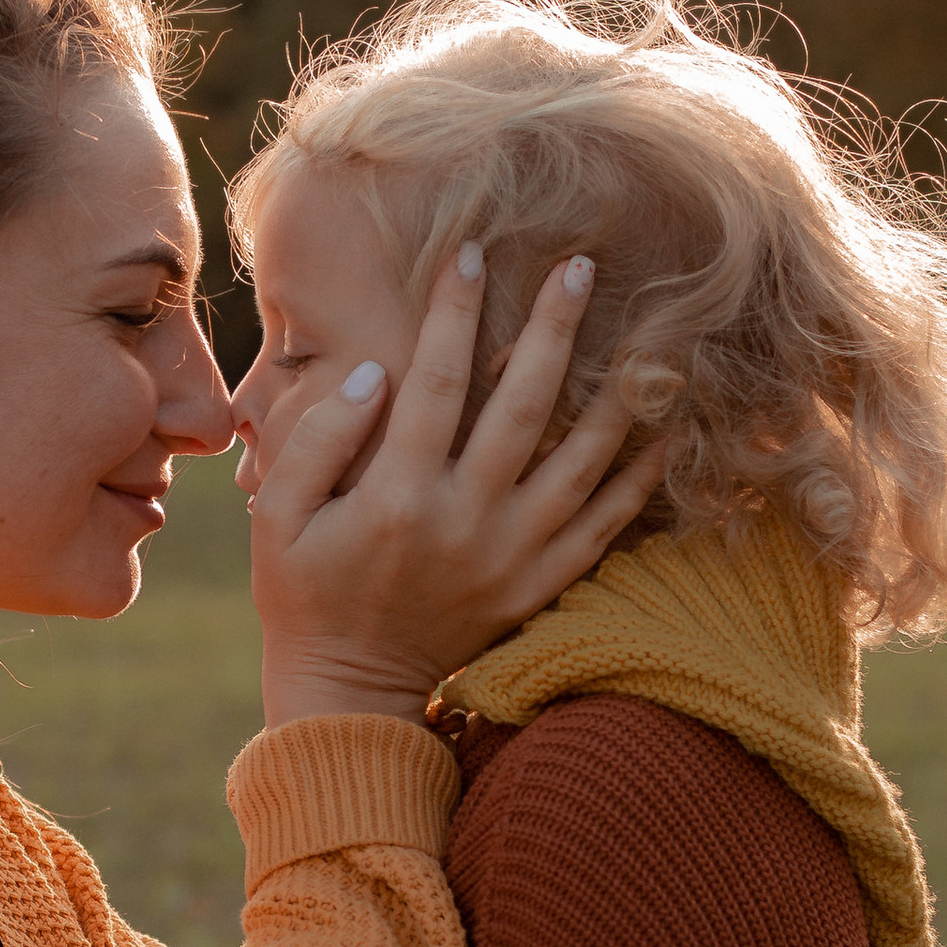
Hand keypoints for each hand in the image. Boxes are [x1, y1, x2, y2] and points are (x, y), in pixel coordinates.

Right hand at [253, 247, 662, 725]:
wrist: (350, 692)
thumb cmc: (305, 596)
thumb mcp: (278, 520)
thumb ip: (318, 441)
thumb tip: (376, 373)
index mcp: (396, 497)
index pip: (436, 382)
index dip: (455, 312)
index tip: (473, 254)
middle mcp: (465, 522)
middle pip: (524, 405)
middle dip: (554, 327)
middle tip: (582, 264)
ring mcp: (512, 557)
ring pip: (582, 461)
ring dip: (617, 392)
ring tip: (648, 334)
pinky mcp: (540, 585)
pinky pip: (606, 526)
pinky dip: (641, 478)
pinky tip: (668, 429)